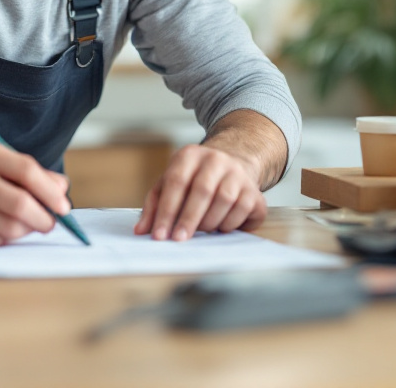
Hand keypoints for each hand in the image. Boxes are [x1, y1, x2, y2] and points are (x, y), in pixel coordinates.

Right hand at [0, 141, 71, 246]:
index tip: (64, 206)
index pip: (27, 171)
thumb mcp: (3, 164)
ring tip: (26, 224)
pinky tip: (2, 228)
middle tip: (51, 223)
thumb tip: (61, 189)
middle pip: (20, 204)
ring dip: (27, 229)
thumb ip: (35, 174)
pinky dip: (8, 238)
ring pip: (12, 227)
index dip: (50, 191)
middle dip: (44, 218)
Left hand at [134, 144, 266, 240]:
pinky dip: (229, 224)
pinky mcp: (254, 190)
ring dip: (210, 222)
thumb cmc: (194, 180)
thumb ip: (154, 206)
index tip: (159, 235)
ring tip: (201, 231)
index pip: (176, 182)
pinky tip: (220, 227)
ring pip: (224, 200)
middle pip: (202, 191)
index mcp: (190, 155)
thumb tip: (141, 231)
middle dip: (188, 219)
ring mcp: (238, 173)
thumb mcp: (170, 184)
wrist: (233, 166)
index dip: (166, 210)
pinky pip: (243, 210)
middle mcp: (216, 159)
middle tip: (178, 240)